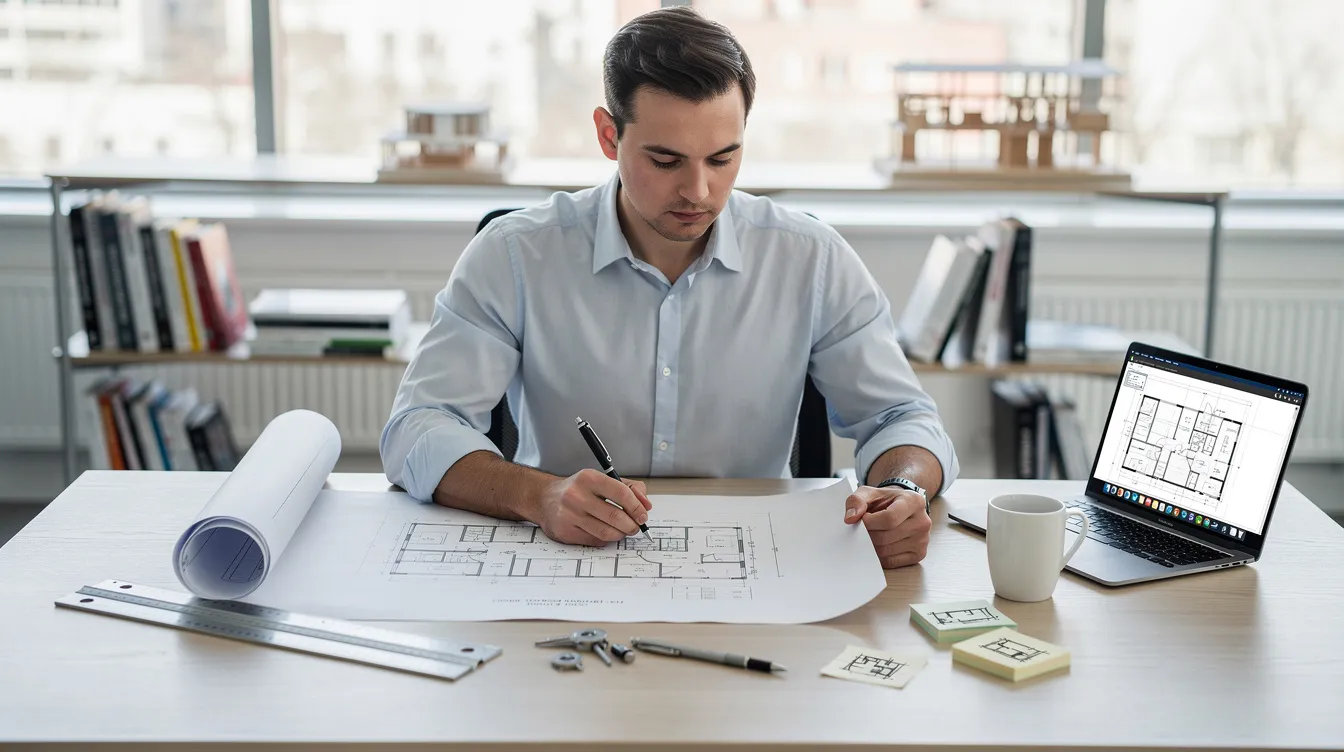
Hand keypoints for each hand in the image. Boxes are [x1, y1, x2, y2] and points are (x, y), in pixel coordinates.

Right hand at [534, 469, 652, 545]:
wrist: (545, 499)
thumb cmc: (579, 489)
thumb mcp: (603, 480)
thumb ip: (630, 489)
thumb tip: (646, 505)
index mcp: (589, 478)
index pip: (621, 493)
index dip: (637, 507)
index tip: (643, 515)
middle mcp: (576, 496)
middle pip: (615, 516)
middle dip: (632, 525)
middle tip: (635, 526)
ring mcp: (569, 515)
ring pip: (607, 532)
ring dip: (621, 534)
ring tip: (622, 530)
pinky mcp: (565, 532)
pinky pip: (595, 541)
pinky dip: (605, 539)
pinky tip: (604, 531)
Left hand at [844, 485, 930, 568]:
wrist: (901, 507)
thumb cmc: (886, 501)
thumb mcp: (870, 493)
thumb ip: (857, 501)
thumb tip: (850, 519)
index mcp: (913, 501)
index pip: (889, 518)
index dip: (870, 522)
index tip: (863, 519)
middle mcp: (922, 521)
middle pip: (885, 537)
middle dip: (868, 535)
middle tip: (865, 529)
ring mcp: (922, 540)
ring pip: (886, 551)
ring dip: (871, 545)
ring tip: (873, 533)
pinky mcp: (919, 554)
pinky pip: (891, 562)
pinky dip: (879, 556)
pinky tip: (879, 544)